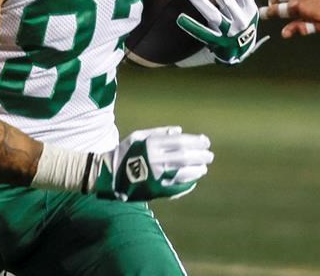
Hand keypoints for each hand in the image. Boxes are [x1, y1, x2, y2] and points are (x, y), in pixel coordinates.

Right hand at [94, 126, 212, 201]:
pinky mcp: (157, 189)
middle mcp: (155, 159)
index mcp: (151, 144)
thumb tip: (179, 131)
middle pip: (185, 157)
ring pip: (184, 172)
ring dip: (197, 169)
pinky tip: (194, 178)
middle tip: (210, 155)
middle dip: (200, 155)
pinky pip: (178, 185)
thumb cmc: (125, 152)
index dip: (196, 142)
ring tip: (203, 167)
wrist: (110, 174)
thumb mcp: (138, 136)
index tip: (205, 142)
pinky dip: (189, 182)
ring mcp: (157, 175)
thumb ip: (159, 132)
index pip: (180, 142)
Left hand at [177, 0, 265, 64]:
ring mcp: (229, 32)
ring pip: (214, 16)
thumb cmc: (241, 21)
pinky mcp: (218, 42)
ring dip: (203, 3)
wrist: (242, 51)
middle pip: (227, 1)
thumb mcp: (246, 7)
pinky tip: (180, 18)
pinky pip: (203, 34)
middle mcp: (241, 20)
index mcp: (249, 8)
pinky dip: (192, 26)